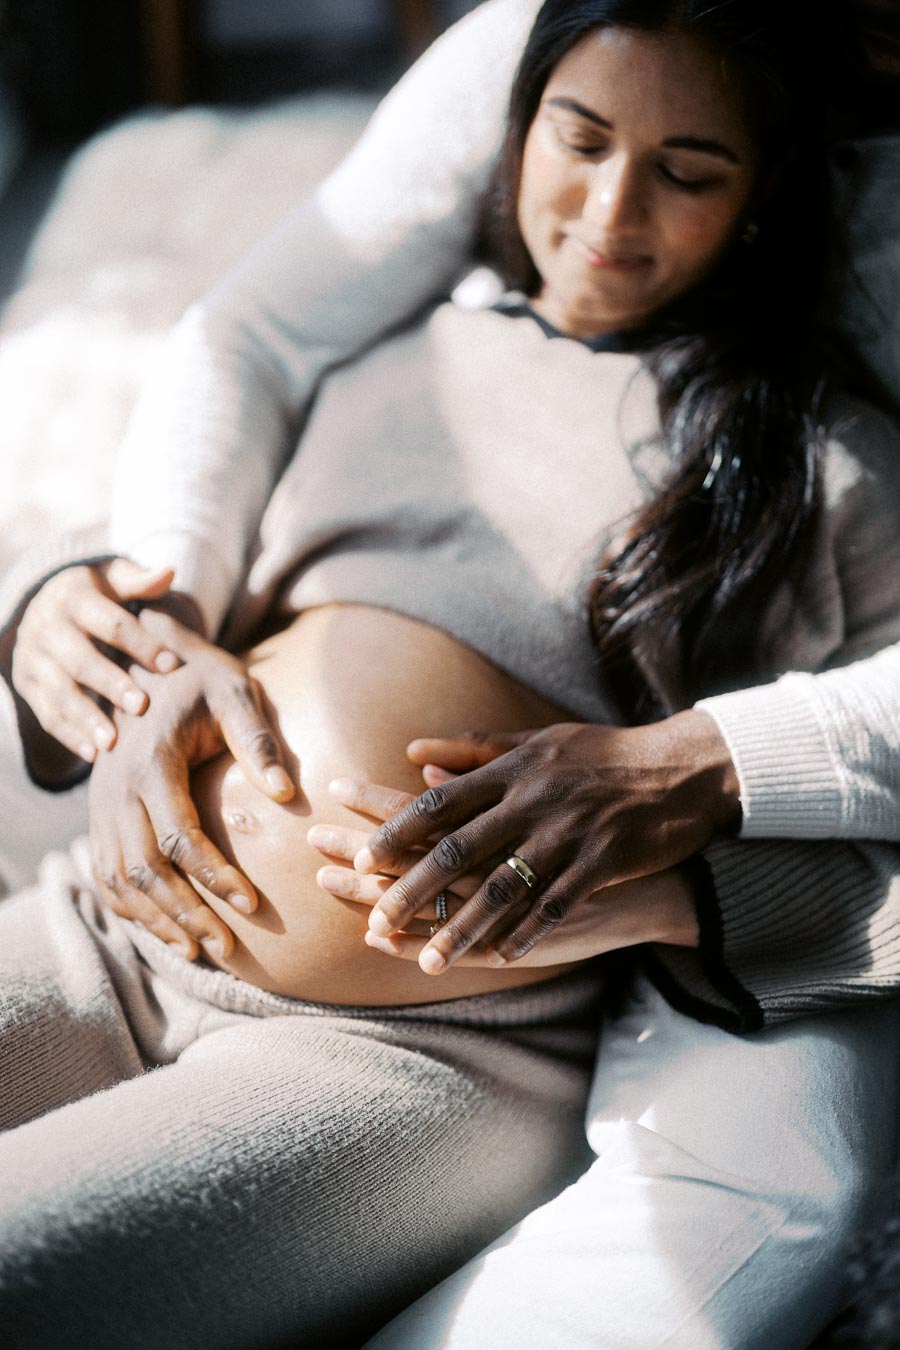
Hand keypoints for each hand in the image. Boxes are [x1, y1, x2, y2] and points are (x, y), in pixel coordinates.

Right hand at [11, 559, 179, 761]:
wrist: (46, 604)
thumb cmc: (98, 594)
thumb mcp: (114, 578)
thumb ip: (140, 580)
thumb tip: (168, 572)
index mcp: (73, 598)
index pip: (110, 622)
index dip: (141, 643)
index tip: (172, 665)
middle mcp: (45, 627)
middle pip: (80, 659)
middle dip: (111, 684)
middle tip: (142, 706)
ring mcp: (32, 658)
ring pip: (58, 692)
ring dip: (85, 719)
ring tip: (113, 743)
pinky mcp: (27, 684)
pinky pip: (45, 714)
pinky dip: (69, 736)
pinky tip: (94, 754)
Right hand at [89, 610, 293, 959]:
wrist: (149, 662)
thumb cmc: (203, 679)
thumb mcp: (236, 693)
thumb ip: (258, 740)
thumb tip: (286, 794)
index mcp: (150, 760)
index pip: (178, 835)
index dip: (214, 875)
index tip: (252, 904)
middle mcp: (115, 788)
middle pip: (143, 869)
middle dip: (185, 914)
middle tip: (227, 947)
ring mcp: (100, 804)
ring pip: (118, 879)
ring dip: (155, 920)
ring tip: (198, 951)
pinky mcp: (99, 814)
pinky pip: (104, 872)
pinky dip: (129, 907)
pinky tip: (164, 929)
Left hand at [355, 714, 737, 972]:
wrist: (681, 768)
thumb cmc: (602, 754)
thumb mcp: (537, 739)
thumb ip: (474, 747)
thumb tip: (412, 752)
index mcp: (512, 769)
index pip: (439, 801)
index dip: (395, 830)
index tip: (358, 857)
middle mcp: (533, 799)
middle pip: (459, 848)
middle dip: (413, 887)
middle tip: (373, 917)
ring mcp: (568, 831)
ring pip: (502, 886)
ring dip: (463, 926)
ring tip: (429, 961)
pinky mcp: (602, 860)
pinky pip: (556, 904)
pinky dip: (525, 933)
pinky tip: (498, 959)